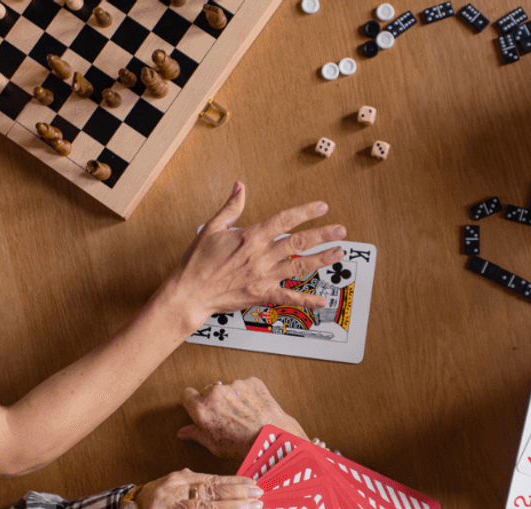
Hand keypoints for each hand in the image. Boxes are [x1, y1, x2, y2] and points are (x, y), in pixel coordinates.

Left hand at [133, 468, 262, 508]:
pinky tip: (244, 482)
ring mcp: (172, 490)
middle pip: (207, 508)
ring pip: (209, 489)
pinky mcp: (177, 475)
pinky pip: (207, 477)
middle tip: (258, 506)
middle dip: (236, 507)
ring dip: (236, 490)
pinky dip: (229, 480)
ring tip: (256, 492)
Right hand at [170, 182, 347, 328]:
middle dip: (323, 235)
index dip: (306, 212)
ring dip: (321, 259)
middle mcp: (261, 255)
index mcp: (251, 236)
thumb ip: (231, 207)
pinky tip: (321, 301)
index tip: (321, 207)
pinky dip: (306, 301)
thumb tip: (239, 186)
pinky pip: (288, 297)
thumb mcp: (212, 228)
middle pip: (299, 242)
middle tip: (341, 230)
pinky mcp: (262, 294)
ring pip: (300, 266)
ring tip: (339, 253)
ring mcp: (264, 275)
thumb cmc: (197, 262)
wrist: (189, 292)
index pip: (285, 219)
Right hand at [178, 377, 308, 459]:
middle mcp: (216, 393)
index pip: (187, 394)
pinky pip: (245, 385)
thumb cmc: (245, 446)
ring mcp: (235, 385)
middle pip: (208, 391)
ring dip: (233, 397)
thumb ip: (197, 434)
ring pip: (228, 388)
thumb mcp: (215, 446)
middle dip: (215, 401)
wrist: (273, 439)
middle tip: (227, 417)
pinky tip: (253, 409)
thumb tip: (184, 432)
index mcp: (202, 409)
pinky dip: (248, 394)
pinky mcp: (252, 382)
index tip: (198, 406)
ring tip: (244, 415)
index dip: (193, 402)